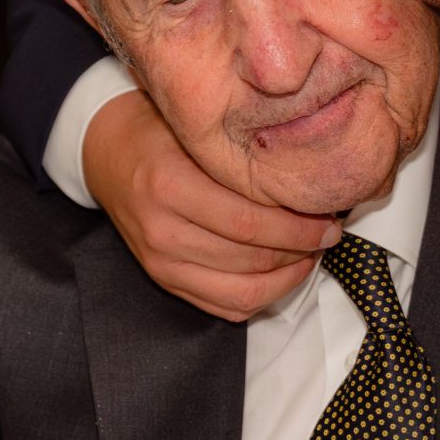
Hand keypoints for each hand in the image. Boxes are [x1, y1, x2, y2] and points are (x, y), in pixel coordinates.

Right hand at [84, 90, 341, 321]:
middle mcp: (162, 231)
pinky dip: (265, 296)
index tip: (331, 217)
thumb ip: (246, 160)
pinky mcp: (164, 280)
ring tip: (311, 252)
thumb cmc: (159, 132)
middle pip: (252, 258)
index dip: (300, 227)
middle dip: (302, 249)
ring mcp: (160, 263)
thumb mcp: (198, 132)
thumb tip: (311, 186)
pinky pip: (227, 307)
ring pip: (245, 290)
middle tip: (328, 232)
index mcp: (170, 186)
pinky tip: (284, 272)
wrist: (108, 151)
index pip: (251, 222)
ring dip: (290, 276)